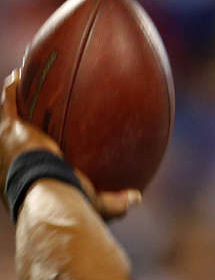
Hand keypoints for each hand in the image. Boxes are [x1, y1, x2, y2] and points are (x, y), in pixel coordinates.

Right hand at [1, 70, 140, 219]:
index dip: (31, 155)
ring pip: (8, 116)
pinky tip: (20, 73)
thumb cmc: (71, 205)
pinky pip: (10, 101)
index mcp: (24, 182)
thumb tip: (137, 197)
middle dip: (19, 127)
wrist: (49, 194)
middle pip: (13, 140)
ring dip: (14, 102)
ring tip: (18, 86)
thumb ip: (115, 202)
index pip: (28, 166)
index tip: (40, 147)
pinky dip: (14, 88)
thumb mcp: (94, 205)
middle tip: (26, 118)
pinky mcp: (10, 126)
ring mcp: (6, 143)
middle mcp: (8, 163)